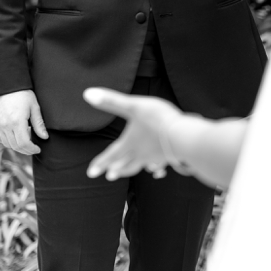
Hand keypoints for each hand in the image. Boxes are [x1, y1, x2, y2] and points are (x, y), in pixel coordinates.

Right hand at [0, 89, 47, 155]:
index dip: (32, 149)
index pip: (24, 143)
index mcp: (17, 121)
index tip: (38, 149)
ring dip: (17, 146)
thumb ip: (39, 124)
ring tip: (25, 142)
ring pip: (7, 144)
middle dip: (26, 150)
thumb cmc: (22, 94)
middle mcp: (5, 125)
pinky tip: (14, 137)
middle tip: (33, 148)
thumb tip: (45, 137)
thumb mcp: (34, 107)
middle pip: (16, 146)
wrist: (5, 85)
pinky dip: (7, 141)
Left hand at [84, 88, 245, 186]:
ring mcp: (155, 156)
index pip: (111, 155)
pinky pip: (159, 165)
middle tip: (108, 176)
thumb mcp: (132, 106)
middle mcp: (141, 153)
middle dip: (116, 170)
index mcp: (130, 143)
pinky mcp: (169, 156)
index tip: (91, 173)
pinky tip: (157, 171)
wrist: (183, 135)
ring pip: (140, 165)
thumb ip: (111, 101)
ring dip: (131, 169)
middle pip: (125, 164)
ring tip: (126, 173)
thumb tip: (87, 94)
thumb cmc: (157, 120)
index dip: (100, 163)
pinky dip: (155, 169)